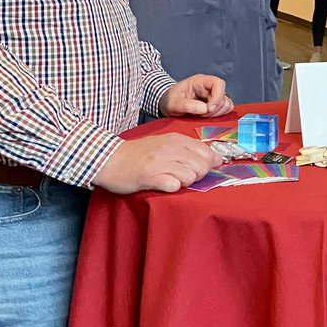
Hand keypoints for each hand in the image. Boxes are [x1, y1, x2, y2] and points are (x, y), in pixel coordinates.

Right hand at [94, 134, 220, 194]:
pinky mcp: (150, 177)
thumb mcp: (165, 144)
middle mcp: (169, 148)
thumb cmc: (139, 154)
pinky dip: (172, 188)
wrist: (109, 159)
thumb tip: (218, 159)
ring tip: (170, 179)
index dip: (207, 165)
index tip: (197, 169)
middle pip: (202, 166)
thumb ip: (190, 149)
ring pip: (190, 176)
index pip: (207, 153)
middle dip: (197, 175)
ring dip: (184, 182)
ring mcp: (159, 162)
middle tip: (182, 176)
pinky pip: (174, 185)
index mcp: (175, 139)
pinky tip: (163, 184)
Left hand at [159, 75, 231, 117]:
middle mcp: (209, 87)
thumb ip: (187, 105)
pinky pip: (225, 110)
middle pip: (224, 96)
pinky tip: (207, 117)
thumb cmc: (170, 100)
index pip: (218, 83)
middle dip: (215, 109)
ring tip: (203, 116)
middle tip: (201, 115)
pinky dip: (219, 115)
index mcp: (200, 81)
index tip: (208, 109)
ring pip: (226, 104)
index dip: (217, 97)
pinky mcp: (215, 104)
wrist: (167, 104)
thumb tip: (204, 108)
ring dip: (217, 113)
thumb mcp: (174, 103)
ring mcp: (213, 96)